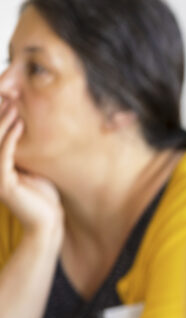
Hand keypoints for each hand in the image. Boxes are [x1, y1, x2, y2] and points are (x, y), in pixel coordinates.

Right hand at [0, 100, 62, 241]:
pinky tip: (18, 124)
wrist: (48, 222)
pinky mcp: (3, 183)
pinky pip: (3, 155)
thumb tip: (26, 123)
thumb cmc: (43, 196)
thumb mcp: (32, 166)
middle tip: (9, 95)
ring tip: (13, 104)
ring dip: (2, 121)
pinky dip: (10, 138)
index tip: (8, 96)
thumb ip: (23, 149)